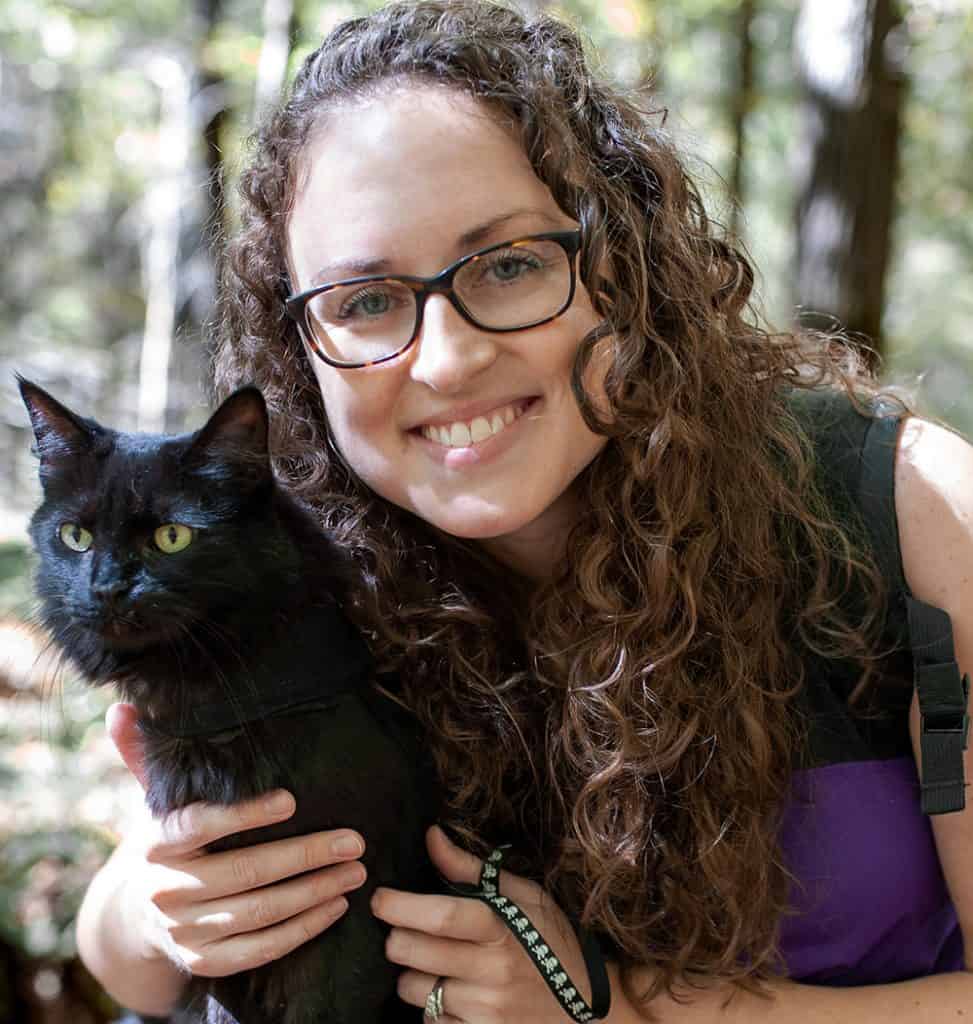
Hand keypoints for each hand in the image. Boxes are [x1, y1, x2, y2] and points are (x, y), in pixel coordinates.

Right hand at [106, 703, 368, 977]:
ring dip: (314, 892)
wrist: (133, 917)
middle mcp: (167, 889)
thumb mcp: (153, 799)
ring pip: (259, 912)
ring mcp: (185, 931)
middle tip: (354, 840)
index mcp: (156, 842)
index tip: (292, 800)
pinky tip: (335, 907)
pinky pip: (260, 949)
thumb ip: (144, 755)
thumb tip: (125, 707)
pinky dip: (302, 929)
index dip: (244, 814)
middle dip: (306, 855)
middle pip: (245, 872)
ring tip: (356, 871)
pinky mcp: (204, 961)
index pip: (199, 826)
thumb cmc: (164, 841)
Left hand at [371, 824, 594, 1022]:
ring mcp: (486, 1011)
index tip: (379, 898)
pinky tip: (452, 993)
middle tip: (401, 931)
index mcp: (501, 928)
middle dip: (396, 939)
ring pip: (414, 990)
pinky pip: (431, 1022)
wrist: (585, 1002)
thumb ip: (470, 868)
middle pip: (415, 953)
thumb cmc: (548, 938)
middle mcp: (492, 971)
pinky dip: (431, 1008)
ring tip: (433, 964)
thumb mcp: (520, 895)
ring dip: (412, 975)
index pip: (441, 916)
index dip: (401, 907)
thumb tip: (432, 835)